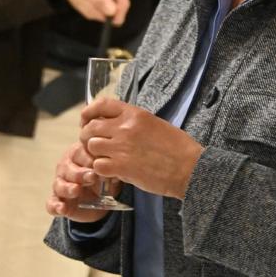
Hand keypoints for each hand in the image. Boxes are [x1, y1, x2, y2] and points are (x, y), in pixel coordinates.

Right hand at [47, 133, 112, 223]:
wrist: (101, 199)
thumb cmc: (104, 178)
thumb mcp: (109, 174)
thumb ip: (110, 172)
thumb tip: (114, 174)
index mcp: (78, 155)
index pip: (80, 154)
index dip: (89, 159)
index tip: (98, 165)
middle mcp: (66, 168)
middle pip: (68, 169)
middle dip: (79, 174)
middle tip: (91, 177)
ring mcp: (60, 184)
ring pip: (59, 185)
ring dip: (67, 188)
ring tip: (76, 190)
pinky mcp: (58, 201)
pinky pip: (52, 204)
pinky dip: (55, 206)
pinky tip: (62, 209)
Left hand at [79, 97, 202, 199]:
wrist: (189, 168)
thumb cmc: (178, 148)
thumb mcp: (156, 124)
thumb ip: (135, 123)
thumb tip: (117, 125)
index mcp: (135, 114)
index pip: (102, 104)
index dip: (89, 112)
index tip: (86, 120)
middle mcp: (125, 127)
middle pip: (91, 127)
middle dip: (88, 137)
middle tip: (94, 146)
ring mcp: (122, 147)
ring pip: (91, 146)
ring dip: (95, 154)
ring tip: (106, 160)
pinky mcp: (121, 167)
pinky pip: (97, 166)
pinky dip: (102, 170)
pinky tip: (112, 172)